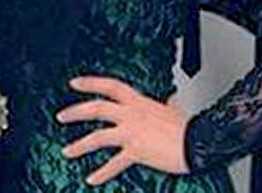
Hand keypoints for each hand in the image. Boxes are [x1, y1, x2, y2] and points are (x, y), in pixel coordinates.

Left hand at [57, 76, 189, 185]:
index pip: (109, 86)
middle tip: (60, 117)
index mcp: (139, 102)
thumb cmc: (190, 128)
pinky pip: (114, 164)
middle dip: (75, 112)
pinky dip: (102, 172)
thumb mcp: (173, 111)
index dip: (90, 83)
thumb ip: (165, 106)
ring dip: (79, 145)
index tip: (74, 83)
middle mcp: (132, 115)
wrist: (200, 143)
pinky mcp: (136, 151)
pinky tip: (91, 178)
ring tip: (66, 151)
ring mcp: (132, 133)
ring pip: (98, 137)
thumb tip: (170, 101)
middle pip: (96, 108)